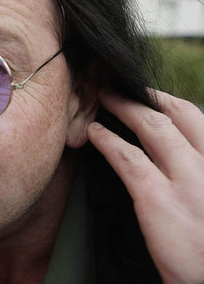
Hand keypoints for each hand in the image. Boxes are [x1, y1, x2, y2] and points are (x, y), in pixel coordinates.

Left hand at [88, 89, 203, 283]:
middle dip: (146, 95)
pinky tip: (94, 133)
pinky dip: (108, 140)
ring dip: (123, 106)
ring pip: (152, 126)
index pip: (198, 118)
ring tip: (102, 97)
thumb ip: (197, 171)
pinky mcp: (160, 200)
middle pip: (178, 113)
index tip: (148, 94)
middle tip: (121, 85)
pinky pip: (128, 158)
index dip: (169, 102)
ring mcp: (189, 182)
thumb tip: (175, 153)